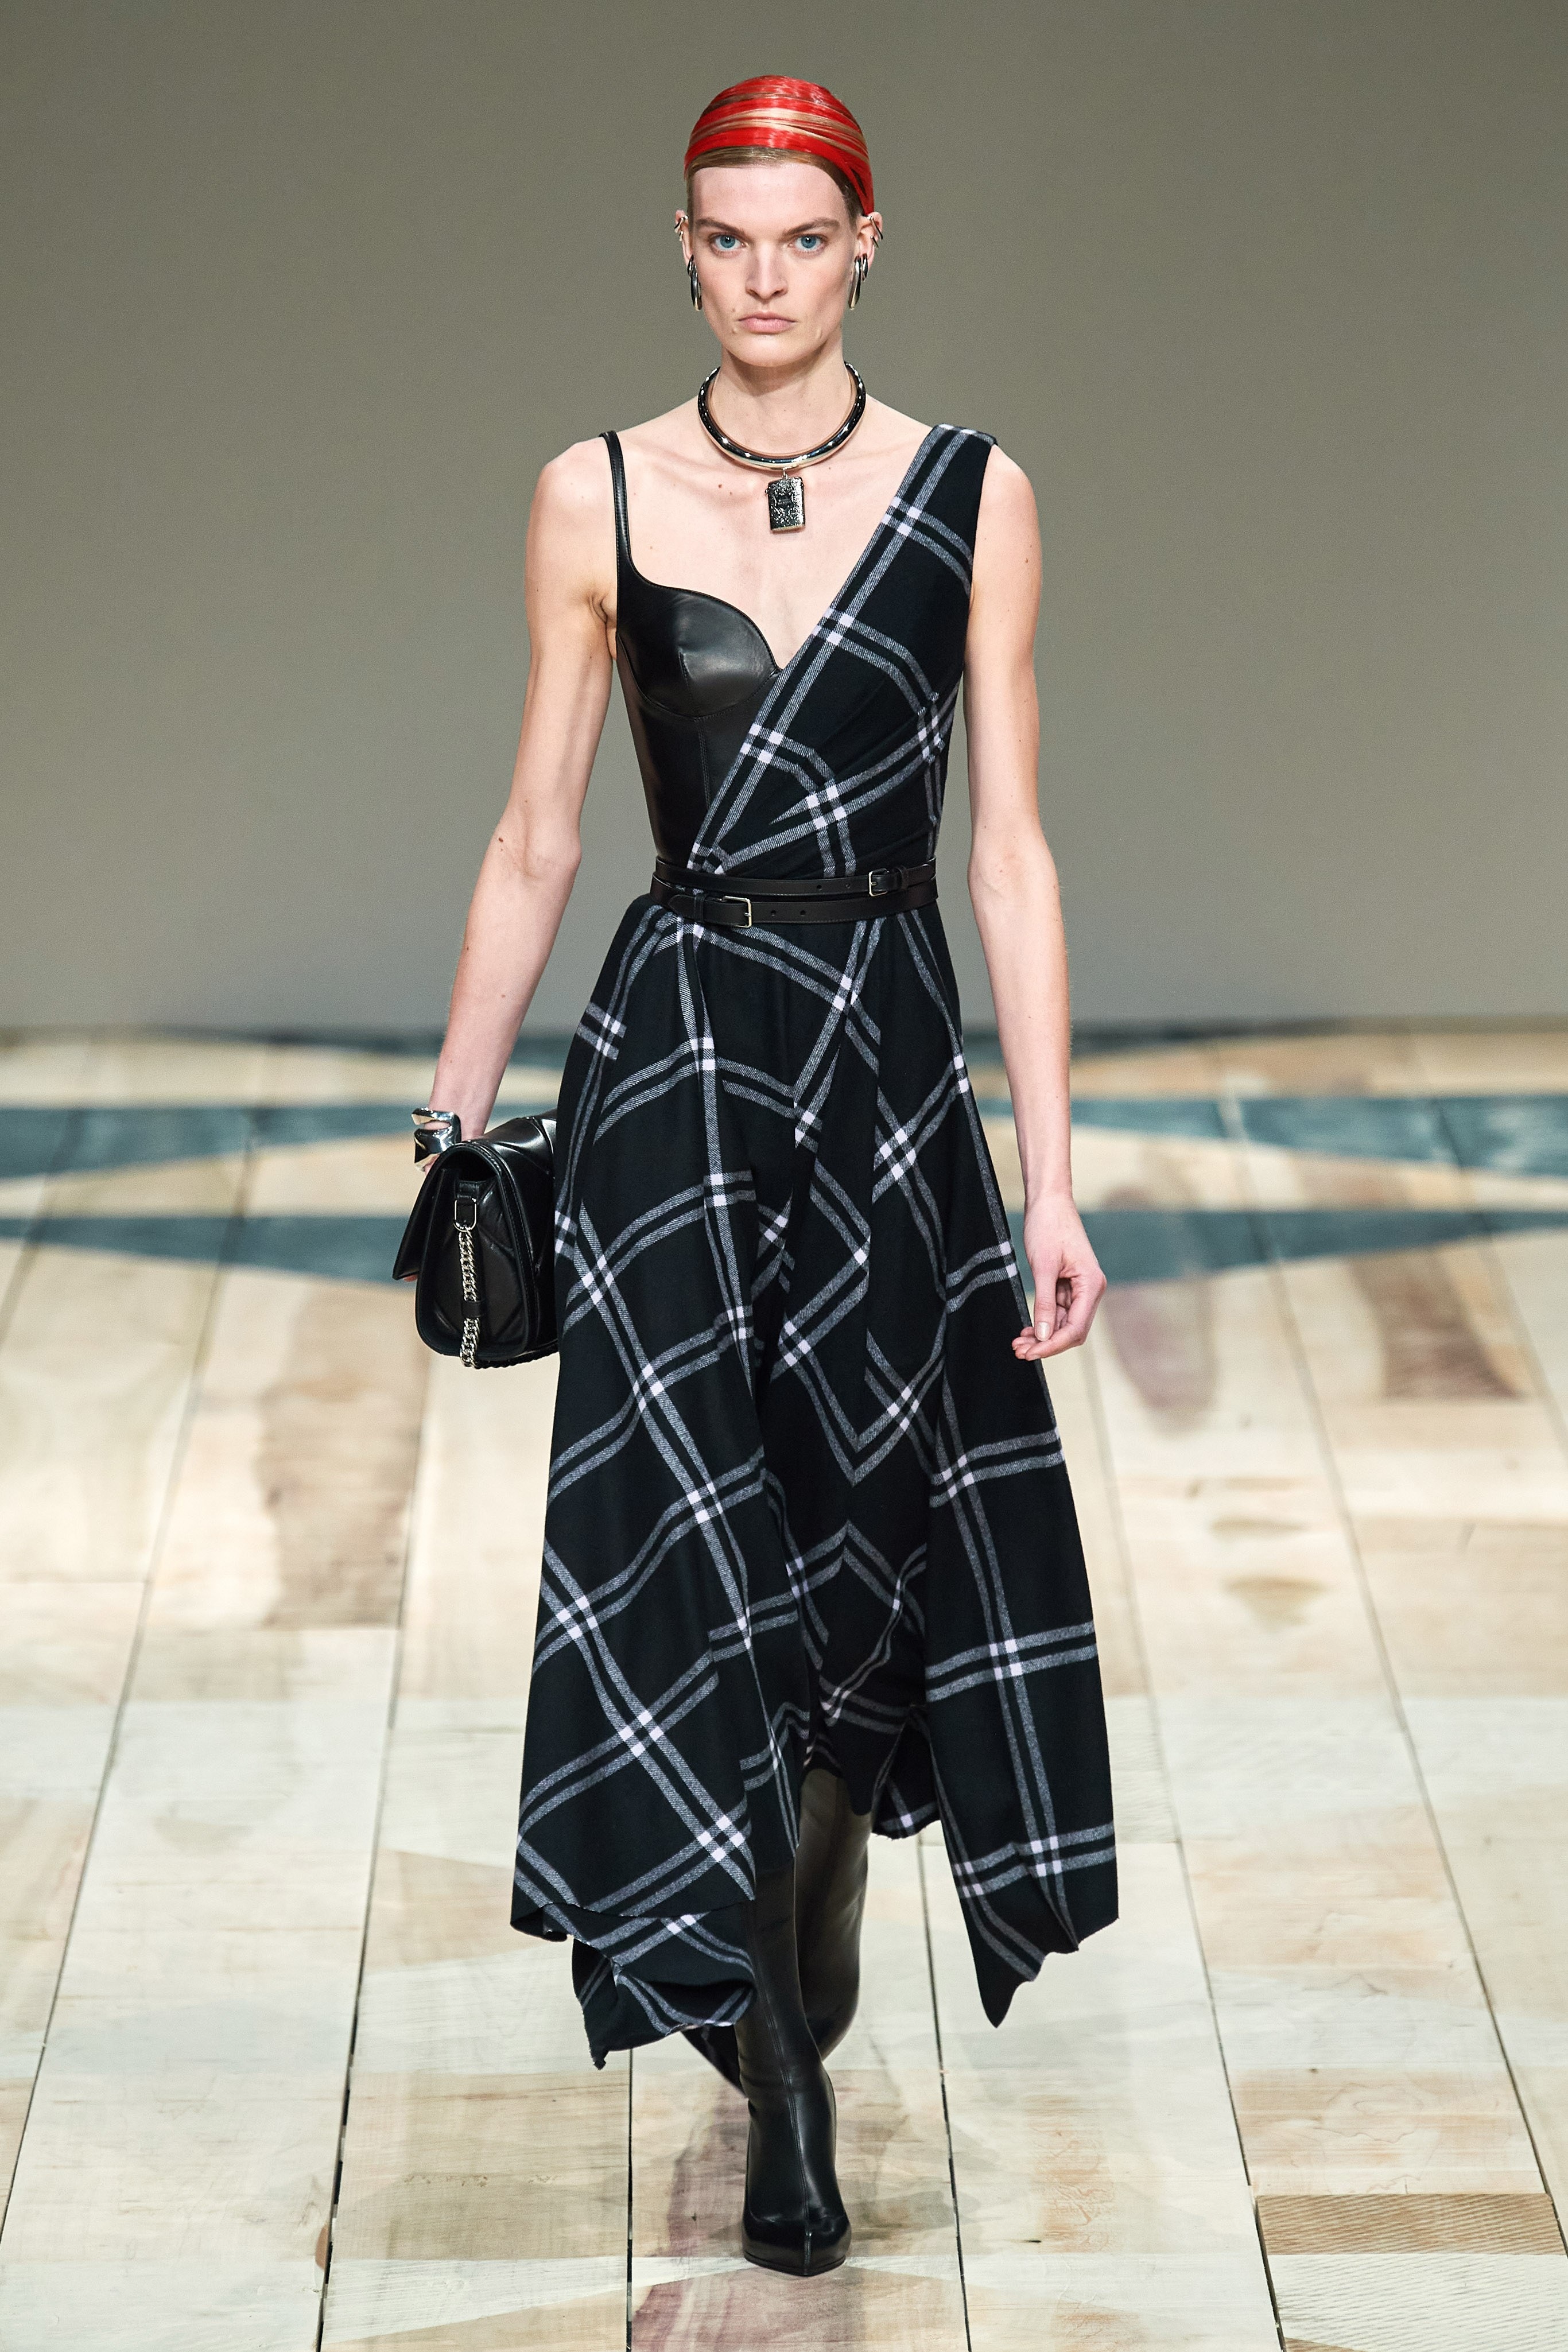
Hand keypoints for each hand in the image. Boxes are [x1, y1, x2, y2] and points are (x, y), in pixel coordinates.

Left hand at [1011, 1193, 1105, 1359]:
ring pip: (1063, 1323)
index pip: (1076, 1328)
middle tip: (1019, 1351)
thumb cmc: (1048, 1227)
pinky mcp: (1068, 1285)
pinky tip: (1027, 1329)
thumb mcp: (1043, 1267)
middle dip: (1046, 1343)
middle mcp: (1090, 1289)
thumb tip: (1044, 1335)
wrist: (1048, 1202)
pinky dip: (1043, 1321)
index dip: (1053, 1345)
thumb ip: (1045, 1303)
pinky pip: (1058, 1311)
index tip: (1031, 1353)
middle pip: (1072, 1330)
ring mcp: (1080, 1288)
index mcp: (1091, 1285)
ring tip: (1018, 1342)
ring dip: (1042, 1335)